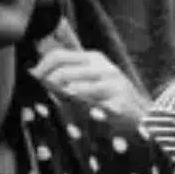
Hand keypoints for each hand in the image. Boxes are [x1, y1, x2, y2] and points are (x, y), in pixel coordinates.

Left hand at [32, 48, 149, 117]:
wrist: (142, 117)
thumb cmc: (111, 101)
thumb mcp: (91, 82)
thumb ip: (68, 77)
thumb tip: (36, 74)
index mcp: (93, 58)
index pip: (58, 56)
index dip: (41, 68)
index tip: (32, 81)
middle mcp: (102, 66)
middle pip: (62, 70)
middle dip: (46, 84)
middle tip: (40, 97)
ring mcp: (112, 82)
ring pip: (71, 86)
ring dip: (59, 98)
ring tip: (56, 108)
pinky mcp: (118, 99)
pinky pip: (88, 102)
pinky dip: (76, 109)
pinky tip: (73, 115)